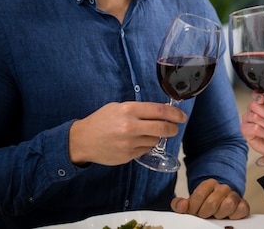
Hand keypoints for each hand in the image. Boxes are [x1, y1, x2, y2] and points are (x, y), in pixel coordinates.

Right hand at [68, 101, 186, 165]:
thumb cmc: (101, 121)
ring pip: (155, 140)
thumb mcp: (118, 107)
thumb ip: (139, 109)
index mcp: (128, 110)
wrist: (82, 140)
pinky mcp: (128, 156)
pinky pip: (145, 150)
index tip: (181, 116)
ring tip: (147, 133)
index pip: (159, 110)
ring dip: (157, 136)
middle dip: (173, 128)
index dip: (174, 113)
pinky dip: (146, 145)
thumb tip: (160, 111)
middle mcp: (130, 126)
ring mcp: (129, 143)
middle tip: (175, 127)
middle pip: (162, 127)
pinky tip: (136, 141)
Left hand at [170, 178, 249, 218]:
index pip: (199, 194)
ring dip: (220, 214)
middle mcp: (222, 188)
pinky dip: (234, 216)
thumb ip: (180, 204)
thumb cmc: (204, 205)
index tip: (193, 213)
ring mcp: (233, 196)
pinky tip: (228, 217)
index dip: (193, 207)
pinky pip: (241, 209)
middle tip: (204, 216)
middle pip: (212, 202)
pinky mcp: (243, 205)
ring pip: (228, 205)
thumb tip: (181, 206)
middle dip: (205, 213)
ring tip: (216, 216)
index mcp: (209, 184)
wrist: (218, 207)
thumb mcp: (191, 204)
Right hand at [240, 89, 263, 154]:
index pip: (255, 95)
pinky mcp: (244, 130)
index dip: (258, 95)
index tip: (263, 99)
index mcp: (261, 104)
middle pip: (254, 105)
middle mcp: (252, 110)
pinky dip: (263, 132)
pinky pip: (253, 128)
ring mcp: (247, 120)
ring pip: (255, 117)